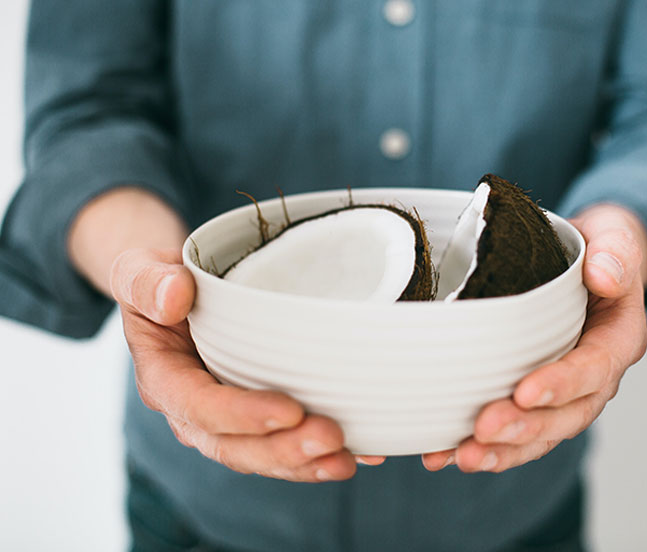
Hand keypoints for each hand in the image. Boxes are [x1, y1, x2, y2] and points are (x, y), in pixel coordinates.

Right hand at [110, 247, 382, 480]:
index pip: (198, 407)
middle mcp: (193, 411)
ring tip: (347, 460)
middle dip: (283, 450)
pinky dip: (321, 454)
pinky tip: (363, 452)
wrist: (176, 293)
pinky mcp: (255, 417)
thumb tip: (173, 298)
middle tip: (331, 439)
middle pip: (234, 446)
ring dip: (305, 463)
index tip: (289, 411)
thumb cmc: (160, 282)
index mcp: (164, 379)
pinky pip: (284, 443)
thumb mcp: (139, 271)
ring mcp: (226, 420)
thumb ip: (146, 282)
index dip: (241, 415)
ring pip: (262, 454)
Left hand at [422, 204, 646, 472]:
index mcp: (617, 340)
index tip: (525, 392)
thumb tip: (603, 275)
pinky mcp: (534, 398)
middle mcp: (595, 377)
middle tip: (483, 429)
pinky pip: (516, 431)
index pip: (595, 369)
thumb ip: (614, 253)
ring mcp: (564, 393)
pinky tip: (442, 454)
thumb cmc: (596, 252)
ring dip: (501, 450)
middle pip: (566, 415)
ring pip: (539, 434)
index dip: (562, 384)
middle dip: (524, 427)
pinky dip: (483, 446)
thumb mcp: (613, 238)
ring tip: (460, 457)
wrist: (586, 266)